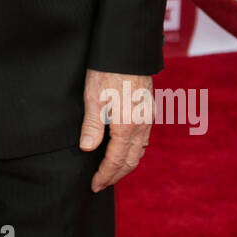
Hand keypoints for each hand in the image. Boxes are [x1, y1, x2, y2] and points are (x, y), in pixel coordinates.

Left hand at [79, 68, 152, 191]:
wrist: (128, 51)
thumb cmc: (107, 71)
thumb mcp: (93, 98)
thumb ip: (92, 126)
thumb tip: (87, 148)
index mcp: (126, 126)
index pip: (115, 160)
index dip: (104, 175)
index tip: (94, 185)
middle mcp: (141, 125)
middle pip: (130, 161)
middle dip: (116, 176)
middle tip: (101, 184)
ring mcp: (148, 119)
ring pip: (140, 151)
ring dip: (126, 165)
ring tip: (111, 172)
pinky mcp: (149, 111)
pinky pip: (144, 140)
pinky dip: (134, 152)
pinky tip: (125, 150)